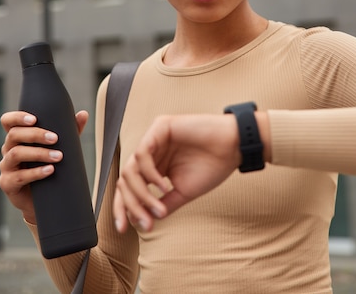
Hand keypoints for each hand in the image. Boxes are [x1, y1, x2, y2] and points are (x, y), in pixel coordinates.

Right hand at [0, 110, 87, 223]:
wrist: (44, 199)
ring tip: (58, 156)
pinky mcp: (8, 183)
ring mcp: (6, 167)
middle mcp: (8, 149)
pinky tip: (50, 170)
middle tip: (55, 138)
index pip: (8, 121)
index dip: (17, 117)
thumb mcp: (60, 146)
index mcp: (17, 137)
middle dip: (35, 134)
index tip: (35, 119)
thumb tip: (83, 114)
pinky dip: (36, 173)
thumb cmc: (49, 166)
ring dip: (38, 153)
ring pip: (16, 154)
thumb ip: (70, 130)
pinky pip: (19, 176)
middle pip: (14, 135)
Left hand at [113, 113, 241, 232]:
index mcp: (154, 166)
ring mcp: (154, 138)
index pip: (129, 186)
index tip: (124, 228)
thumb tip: (141, 222)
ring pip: (130, 168)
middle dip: (129, 203)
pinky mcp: (160, 127)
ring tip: (158, 206)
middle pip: (125, 179)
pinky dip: (149, 173)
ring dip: (141, 192)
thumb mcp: (182, 192)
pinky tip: (162, 184)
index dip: (123, 207)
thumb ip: (162, 204)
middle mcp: (151, 152)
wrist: (233, 148)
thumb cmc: (212, 166)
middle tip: (143, 222)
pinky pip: (143, 153)